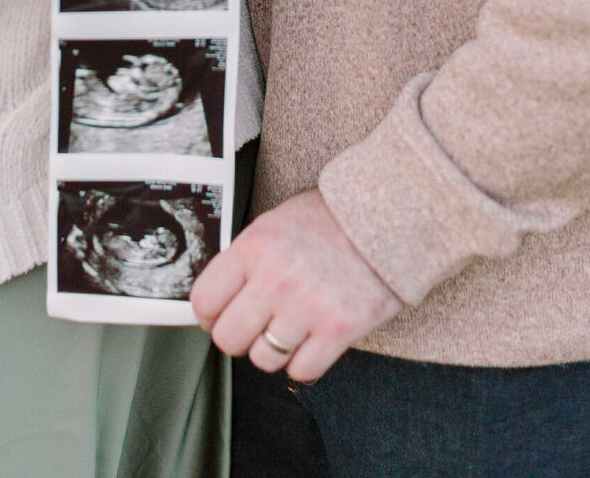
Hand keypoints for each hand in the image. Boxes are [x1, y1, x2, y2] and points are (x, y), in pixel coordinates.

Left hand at [189, 189, 401, 382]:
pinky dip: (304, 362)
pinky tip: (312, 339)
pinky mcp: (339, 329)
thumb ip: (245, 259)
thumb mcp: (274, 224)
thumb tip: (217, 298)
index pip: (204, 299)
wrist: (385, 217)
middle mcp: (276, 278)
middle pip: (229, 338)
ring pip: (263, 359)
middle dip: (238, 337)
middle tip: (253, 327)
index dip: (208, 315)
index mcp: (255, 246)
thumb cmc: (328, 220)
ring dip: (274, 350)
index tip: (217, 316)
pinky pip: (301, 371)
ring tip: (289, 328)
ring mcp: (307, 306)